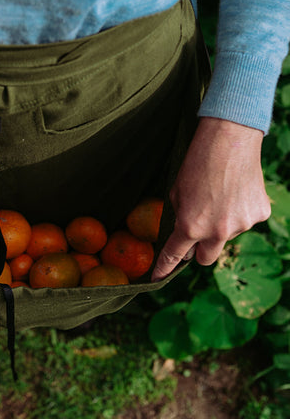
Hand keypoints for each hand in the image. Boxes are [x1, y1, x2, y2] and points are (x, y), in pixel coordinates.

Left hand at [151, 117, 270, 280]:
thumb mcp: (175, 193)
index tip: (158, 278)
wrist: (229, 141)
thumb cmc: (196, 164)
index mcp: (190, 226)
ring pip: (226, 236)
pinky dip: (238, 212)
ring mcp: (241, 225)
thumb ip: (178, 218)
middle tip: (196, 234)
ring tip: (219, 195)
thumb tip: (180, 234)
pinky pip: (244, 221)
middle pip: (205, 259)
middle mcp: (217, 232)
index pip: (174, 255)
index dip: (164, 268)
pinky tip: (235, 192)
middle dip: (198, 251)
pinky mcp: (259, 215)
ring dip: (220, 225)